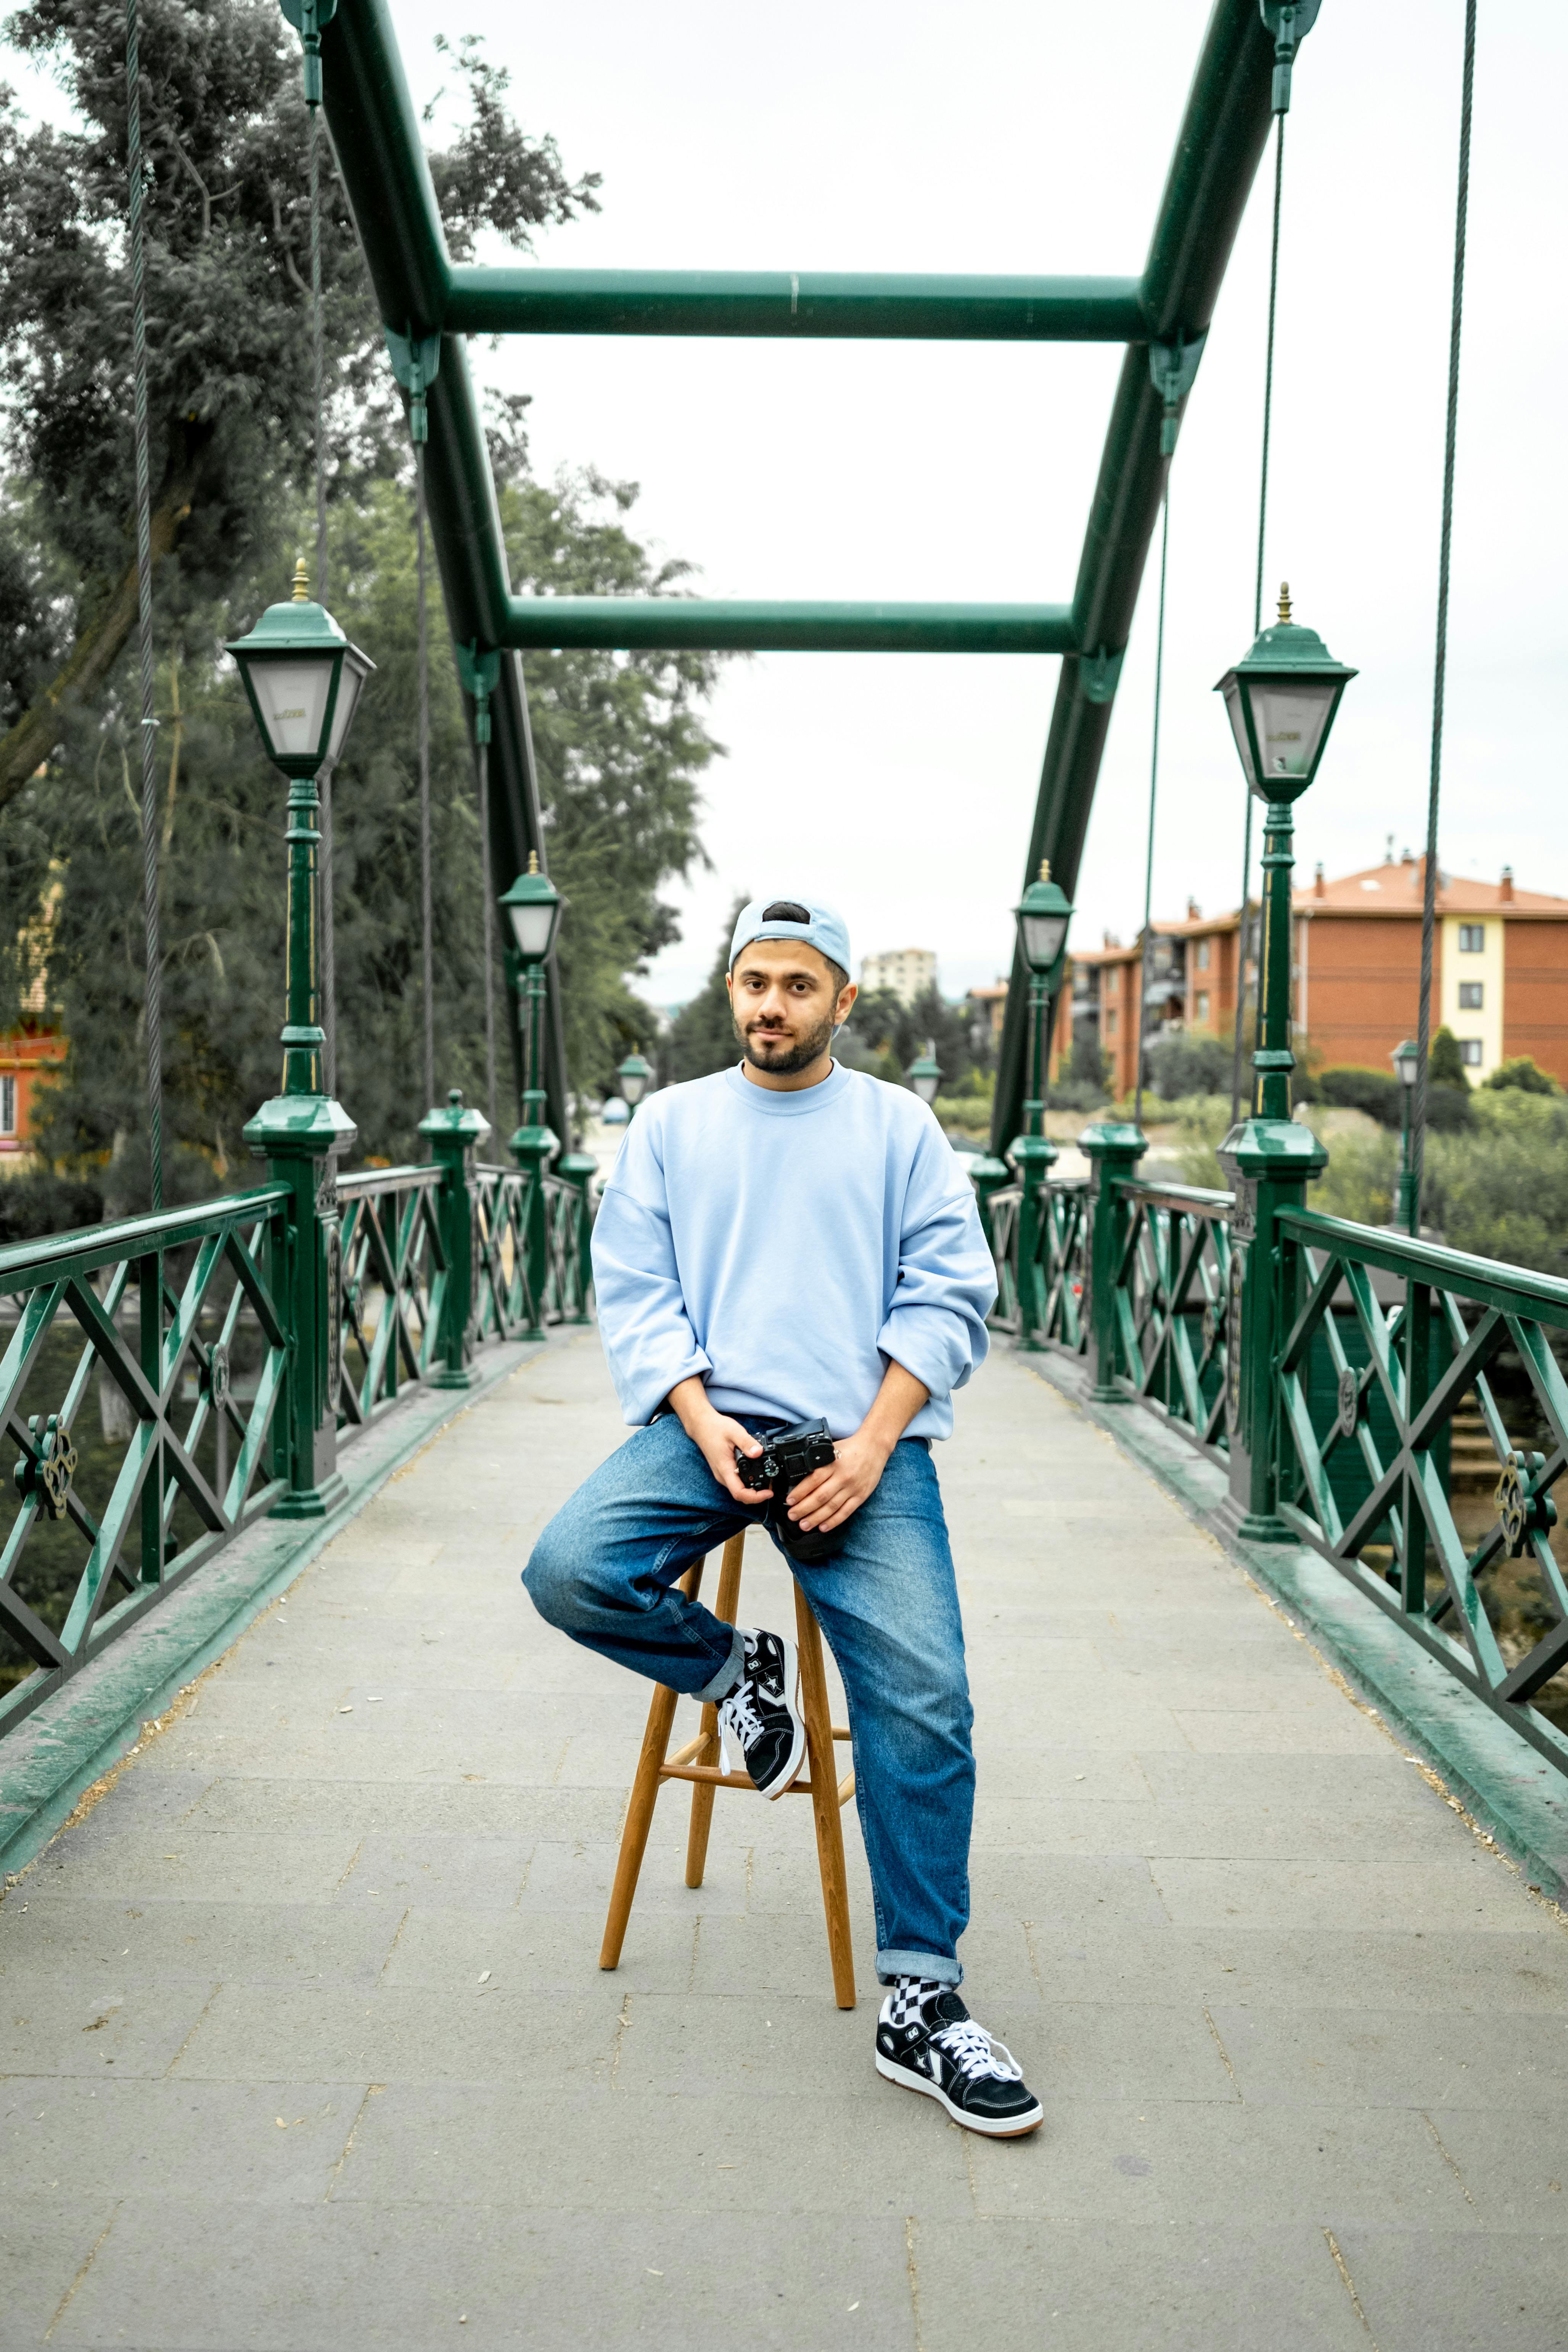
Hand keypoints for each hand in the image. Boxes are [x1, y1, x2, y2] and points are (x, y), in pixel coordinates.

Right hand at [666, 1378, 770, 1505]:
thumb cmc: (715, 1428)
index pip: (739, 1493)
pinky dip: (748, 1482)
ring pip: (739, 1489)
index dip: (755, 1497)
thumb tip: (759, 1452)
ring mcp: (722, 1474)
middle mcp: (722, 1475)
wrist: (701, 1426)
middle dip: (757, 1494)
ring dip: (753, 1489)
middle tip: (771, 1485)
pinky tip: (756, 1472)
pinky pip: (737, 1482)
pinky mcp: (724, 1470)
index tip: (768, 1492)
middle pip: (740, 1495)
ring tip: (767, 1479)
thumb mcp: (734, 1431)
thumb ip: (747, 1442)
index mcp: (724, 1469)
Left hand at [786, 1426, 892, 1534]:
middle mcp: (842, 1477)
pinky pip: (846, 1511)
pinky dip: (834, 1521)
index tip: (790, 1501)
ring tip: (804, 1525)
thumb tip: (799, 1478)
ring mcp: (852, 1488)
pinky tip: (823, 1527)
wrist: (874, 1447)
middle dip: (804, 1508)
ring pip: (831, 1507)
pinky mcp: (861, 1496)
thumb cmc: (850, 1448)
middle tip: (792, 1516)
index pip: (813, 1480)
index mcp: (833, 1463)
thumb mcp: (831, 1450)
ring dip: (816, 1518)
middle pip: (820, 1496)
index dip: (800, 1492)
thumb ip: (818, 1463)